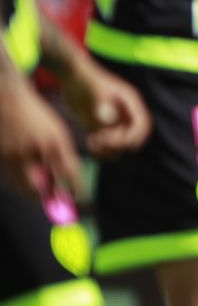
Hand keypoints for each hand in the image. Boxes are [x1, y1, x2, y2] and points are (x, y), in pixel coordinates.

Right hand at [0, 81, 81, 200]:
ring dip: (34, 195)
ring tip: (43, 196)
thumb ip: (61, 155)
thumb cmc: (37, 116)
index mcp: (54, 142)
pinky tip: (28, 187)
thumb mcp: (56, 132)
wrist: (9, 101)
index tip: (81, 199)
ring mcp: (15, 155)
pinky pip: (11, 181)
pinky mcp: (2, 158)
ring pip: (25, 187)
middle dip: (50, 199)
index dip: (76, 189)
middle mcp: (35, 150)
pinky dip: (20, 187)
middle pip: (43, 186)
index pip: (69, 172)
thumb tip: (65, 180)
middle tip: (58, 204)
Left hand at [63, 64, 151, 158]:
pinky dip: (101, 151)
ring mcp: (114, 122)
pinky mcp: (102, 128)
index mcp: (131, 103)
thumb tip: (111, 120)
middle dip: (117, 145)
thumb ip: (103, 103)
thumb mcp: (94, 90)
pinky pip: (108, 146)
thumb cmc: (85, 80)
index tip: (111, 139)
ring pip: (120, 146)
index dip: (132, 137)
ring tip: (92, 143)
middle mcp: (126, 114)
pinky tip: (89, 143)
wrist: (72, 76)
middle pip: (132, 139)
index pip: (143, 126)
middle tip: (98, 140)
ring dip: (109, 151)